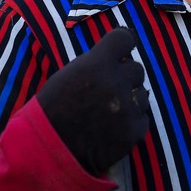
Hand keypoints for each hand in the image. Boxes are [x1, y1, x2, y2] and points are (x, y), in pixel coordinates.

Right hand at [37, 28, 149, 174]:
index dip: (122, 46)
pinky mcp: (134, 131)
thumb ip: (95, 63)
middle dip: (125, 77)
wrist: (47, 152)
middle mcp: (116, 82)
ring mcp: (128, 108)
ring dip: (130, 100)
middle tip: (108, 91)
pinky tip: (113, 128)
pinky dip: (131, 122)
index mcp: (96, 64)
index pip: (125, 39)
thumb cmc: (53, 110)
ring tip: (108, 112)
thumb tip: (119, 55)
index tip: (119, 53)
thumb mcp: (68, 75)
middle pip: (136, 68)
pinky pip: (142, 117)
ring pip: (142, 94)